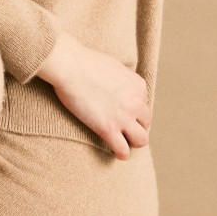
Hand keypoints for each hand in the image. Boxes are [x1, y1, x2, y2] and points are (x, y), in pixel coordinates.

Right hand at [34, 33, 151, 159]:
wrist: (70, 65)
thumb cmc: (84, 62)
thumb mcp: (114, 66)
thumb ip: (123, 80)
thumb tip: (120, 88)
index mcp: (138, 86)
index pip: (144, 105)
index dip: (131, 109)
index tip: (118, 109)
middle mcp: (136, 102)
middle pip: (146, 123)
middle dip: (135, 126)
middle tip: (120, 126)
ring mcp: (124, 116)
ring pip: (141, 140)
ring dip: (132, 141)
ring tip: (120, 140)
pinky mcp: (108, 128)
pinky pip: (123, 151)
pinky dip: (120, 153)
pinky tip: (113, 151)